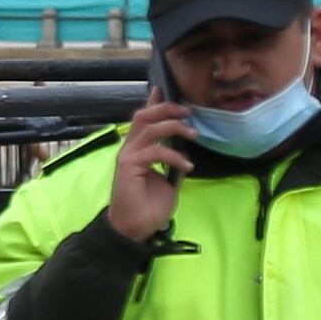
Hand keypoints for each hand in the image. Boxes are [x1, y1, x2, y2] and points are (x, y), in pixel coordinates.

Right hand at [102, 92, 196, 241]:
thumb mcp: (168, 183)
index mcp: (137, 150)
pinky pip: (155, 151)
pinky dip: (174, 156)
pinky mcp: (129, 166)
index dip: (153, 103)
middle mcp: (130, 149)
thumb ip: (172, 165)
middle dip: (166, 109)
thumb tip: (184, 154)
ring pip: (149, 128)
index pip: (144, 120)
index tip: (163, 89)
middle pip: (144, 116)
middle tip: (187, 111)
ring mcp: (128, 156)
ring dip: (173, 127)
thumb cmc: (148, 209)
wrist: (135, 230)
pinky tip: (187, 165)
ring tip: (193, 134)